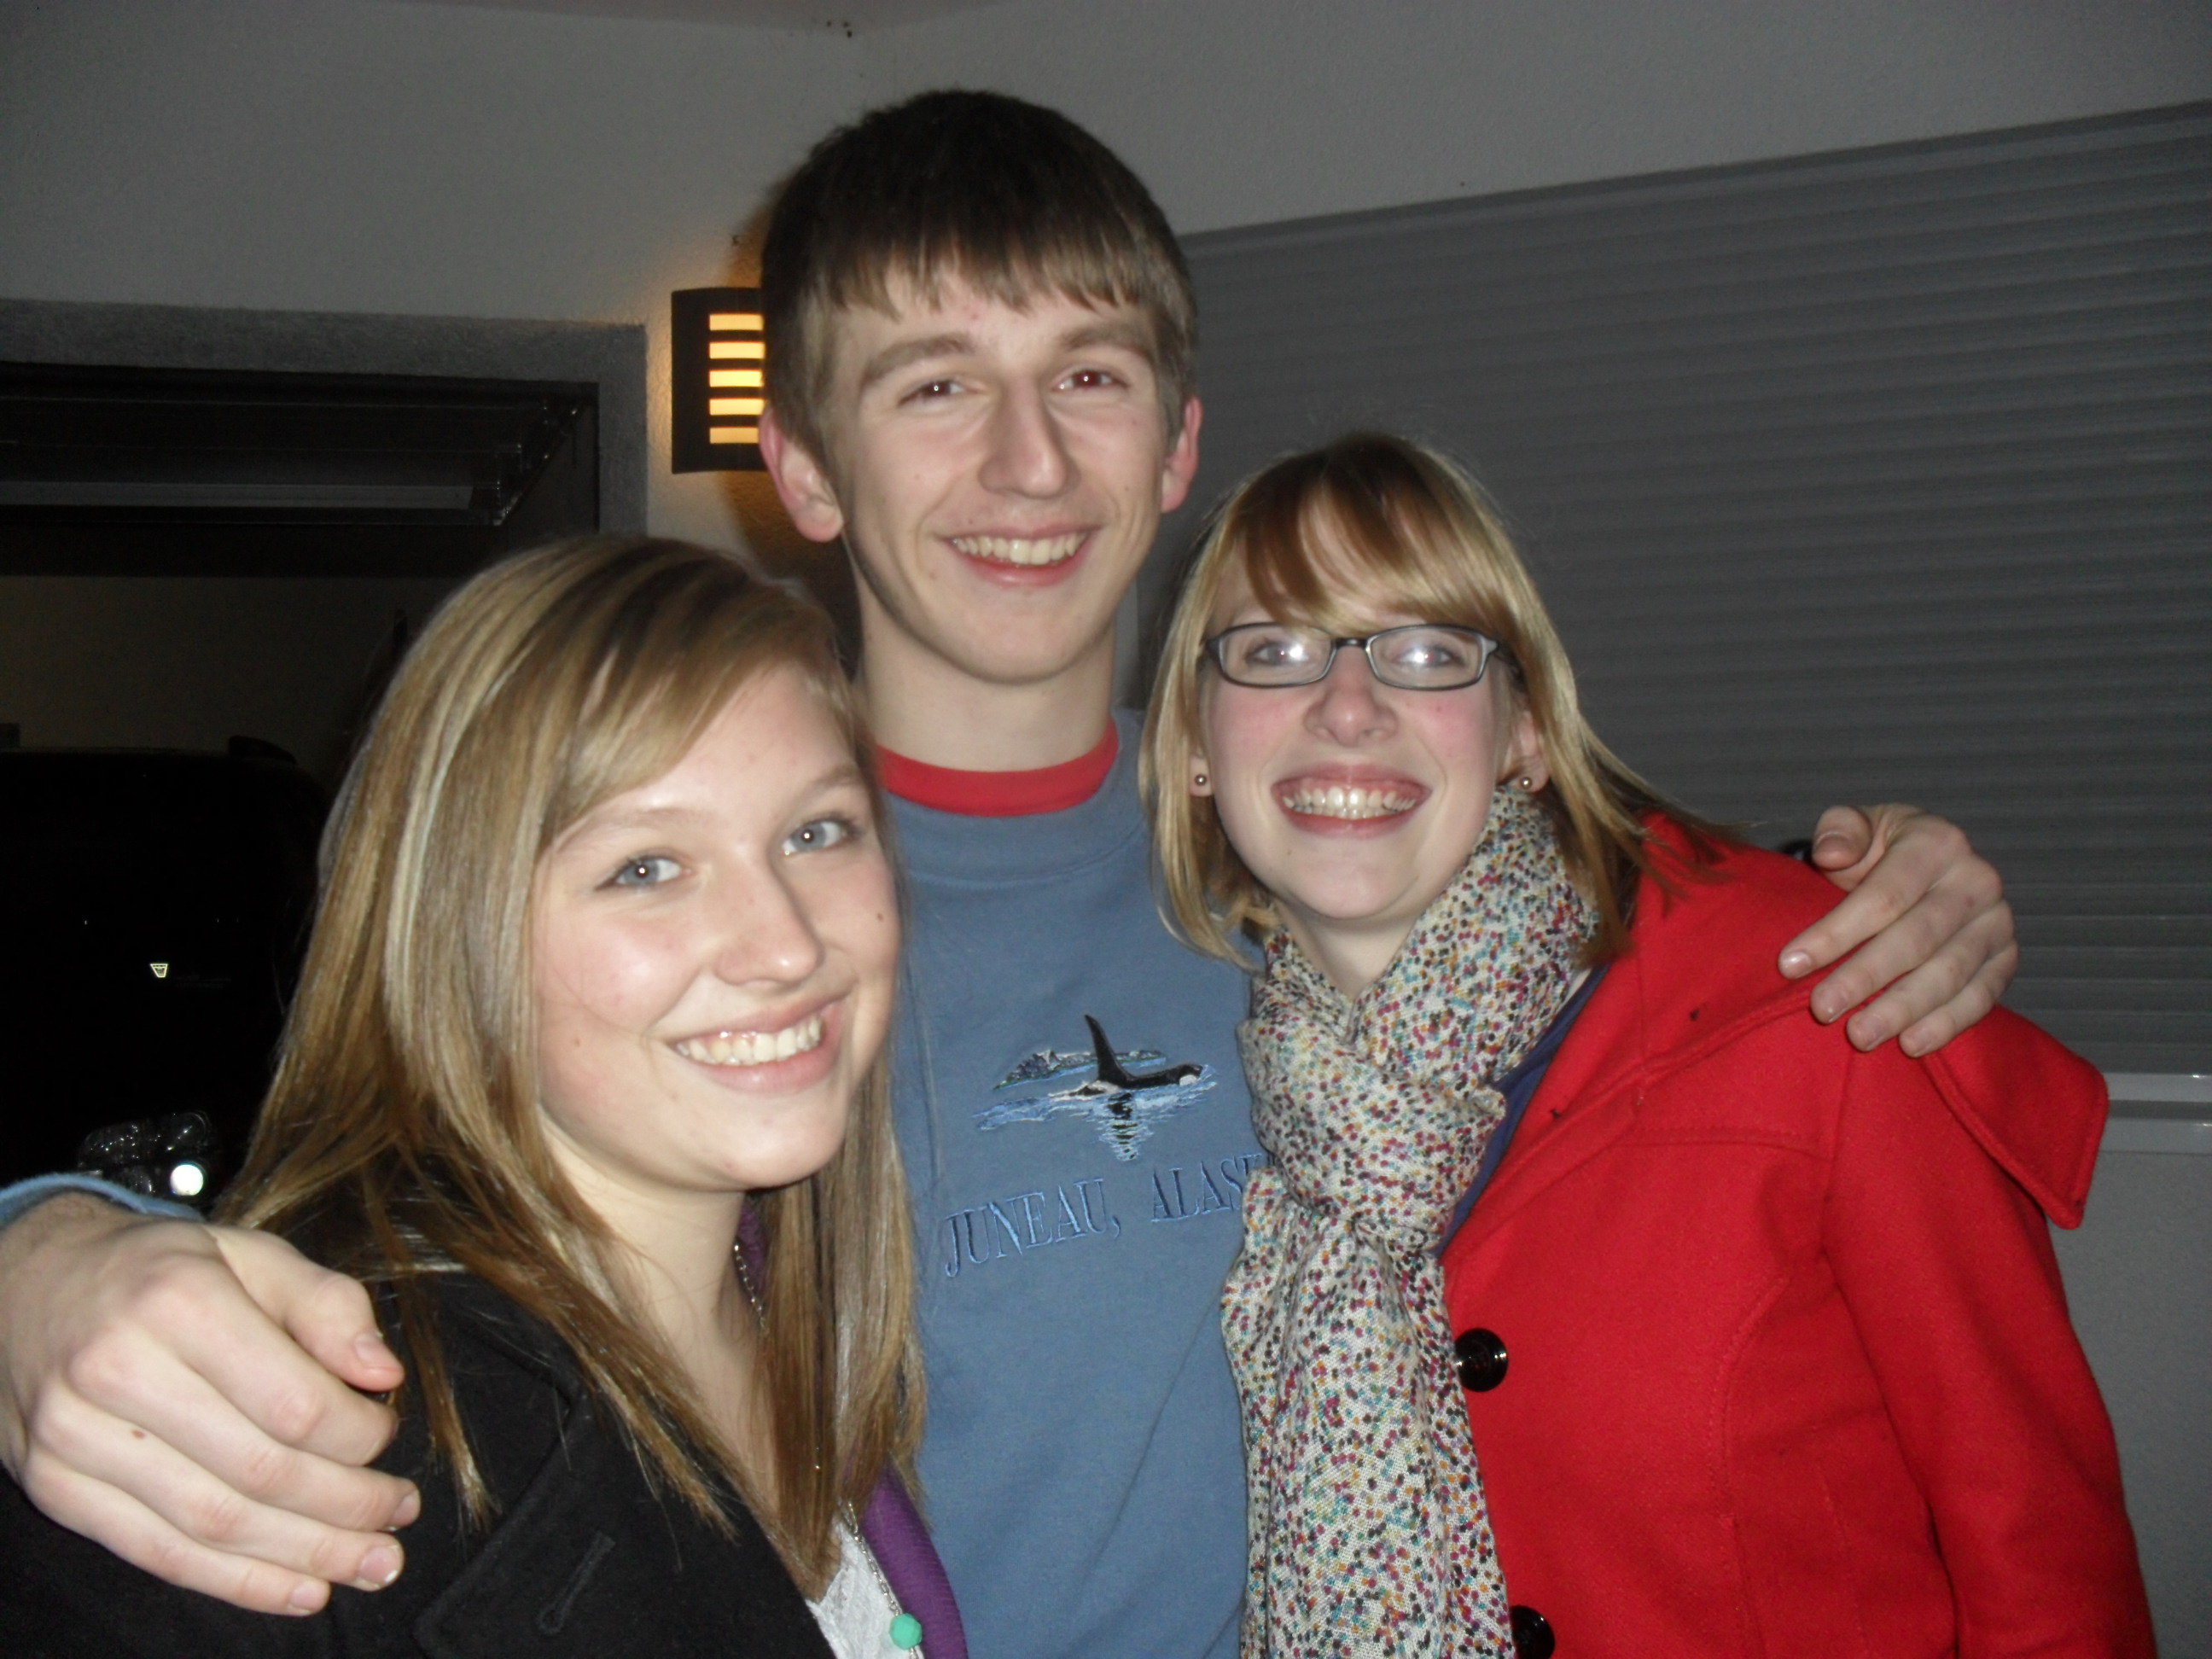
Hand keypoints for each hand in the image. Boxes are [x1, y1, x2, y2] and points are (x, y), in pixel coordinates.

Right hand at [0, 1196, 419, 1613]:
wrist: (23, 1288)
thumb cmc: (156, 1271)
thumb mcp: (250, 1253)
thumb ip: (327, 1304)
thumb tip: (384, 1373)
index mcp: (178, 1302)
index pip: (293, 1401)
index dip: (358, 1435)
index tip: (388, 1434)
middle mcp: (118, 1371)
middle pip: (260, 1470)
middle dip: (347, 1505)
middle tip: (398, 1514)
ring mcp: (78, 1440)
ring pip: (214, 1523)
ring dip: (306, 1554)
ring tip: (371, 1563)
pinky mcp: (57, 1489)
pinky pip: (159, 1553)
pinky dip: (237, 1581)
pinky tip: (300, 1588)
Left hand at [1777, 805, 2016, 1056]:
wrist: (1927, 864)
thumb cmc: (1877, 850)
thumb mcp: (1855, 825)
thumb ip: (1840, 830)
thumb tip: (1831, 853)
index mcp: (1937, 841)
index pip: (1882, 896)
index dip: (1835, 933)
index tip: (1789, 965)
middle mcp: (1977, 880)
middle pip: (1916, 939)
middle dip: (1864, 978)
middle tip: (1822, 1010)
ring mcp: (1997, 922)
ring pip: (1949, 973)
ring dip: (1902, 1010)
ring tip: (1859, 1036)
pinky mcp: (2006, 958)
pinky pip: (1981, 997)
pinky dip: (1946, 1023)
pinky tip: (1910, 1043)